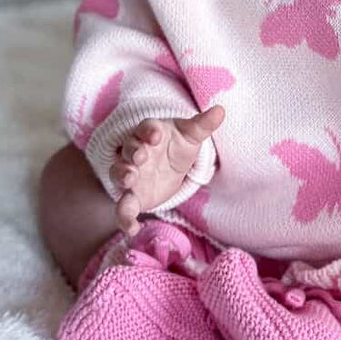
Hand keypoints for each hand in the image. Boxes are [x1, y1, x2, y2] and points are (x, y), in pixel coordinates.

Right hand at [109, 104, 224, 235]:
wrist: (169, 166)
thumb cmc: (177, 144)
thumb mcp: (191, 135)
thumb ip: (203, 124)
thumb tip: (220, 110)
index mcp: (150, 133)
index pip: (145, 128)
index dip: (149, 131)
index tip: (156, 136)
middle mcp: (136, 153)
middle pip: (128, 150)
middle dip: (132, 153)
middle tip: (139, 157)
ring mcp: (131, 175)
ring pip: (119, 174)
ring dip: (122, 176)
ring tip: (129, 180)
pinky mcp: (133, 196)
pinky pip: (123, 208)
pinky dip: (124, 219)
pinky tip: (133, 229)